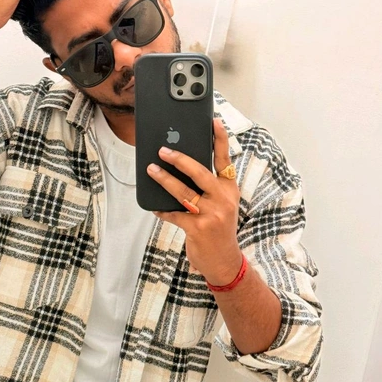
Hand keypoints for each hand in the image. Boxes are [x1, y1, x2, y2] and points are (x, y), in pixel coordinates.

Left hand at [147, 118, 242, 285]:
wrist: (225, 261)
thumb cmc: (219, 228)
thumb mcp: (222, 205)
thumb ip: (208, 187)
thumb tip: (180, 166)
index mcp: (229, 189)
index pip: (224, 159)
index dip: (219, 139)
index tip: (213, 121)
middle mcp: (223, 199)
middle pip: (200, 172)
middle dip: (179, 159)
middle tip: (162, 150)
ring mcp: (211, 214)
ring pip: (183, 191)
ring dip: (164, 179)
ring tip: (151, 170)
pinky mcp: (198, 228)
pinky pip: (174, 214)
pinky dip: (162, 209)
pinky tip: (154, 206)